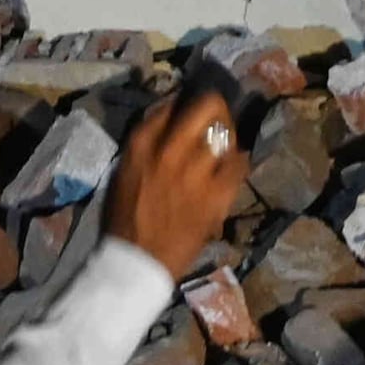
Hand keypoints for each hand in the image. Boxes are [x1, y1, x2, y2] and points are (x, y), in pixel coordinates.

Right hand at [110, 81, 250, 277]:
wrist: (138, 261)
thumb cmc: (126, 218)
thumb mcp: (126, 171)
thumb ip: (147, 144)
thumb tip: (170, 120)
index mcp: (142, 144)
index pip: (170, 106)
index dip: (185, 103)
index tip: (190, 107)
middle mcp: (170, 150)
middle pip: (206, 108)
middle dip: (216, 105)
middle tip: (218, 112)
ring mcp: (196, 171)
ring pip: (226, 133)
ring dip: (228, 134)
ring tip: (227, 142)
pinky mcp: (217, 193)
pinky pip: (239, 164)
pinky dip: (239, 162)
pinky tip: (235, 165)